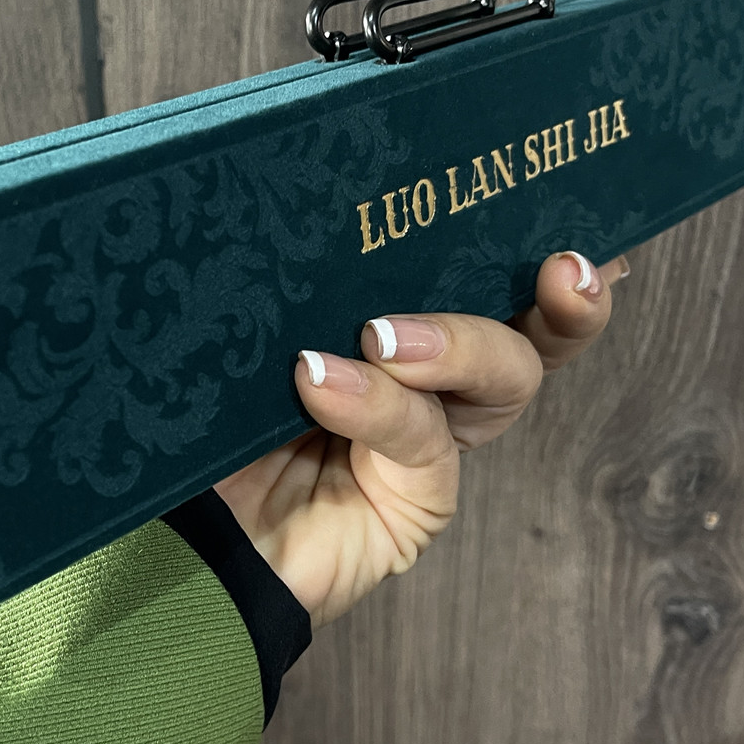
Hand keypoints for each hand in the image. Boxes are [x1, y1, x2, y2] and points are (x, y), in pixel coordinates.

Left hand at [215, 250, 628, 628]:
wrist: (178, 538)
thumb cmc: (211, 421)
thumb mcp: (250, 332)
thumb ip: (300, 282)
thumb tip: (319, 205)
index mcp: (397, 324)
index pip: (478, 269)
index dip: (528, 237)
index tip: (561, 210)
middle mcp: (431, 379)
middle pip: (531, 327)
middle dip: (565, 298)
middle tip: (560, 269)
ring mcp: (434, 440)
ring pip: (505, 376)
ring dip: (460, 344)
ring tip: (380, 336)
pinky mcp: (422, 499)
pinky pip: (424, 439)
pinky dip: (380, 405)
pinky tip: (324, 382)